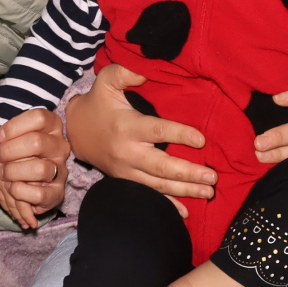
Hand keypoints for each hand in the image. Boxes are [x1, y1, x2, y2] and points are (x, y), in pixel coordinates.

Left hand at [0, 98, 69, 229]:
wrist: (9, 179)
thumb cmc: (6, 148)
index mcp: (50, 124)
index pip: (38, 117)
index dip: (13, 127)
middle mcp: (59, 145)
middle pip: (37, 142)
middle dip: (8, 151)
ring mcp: (60, 169)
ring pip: (40, 169)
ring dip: (13, 172)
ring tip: (3, 172)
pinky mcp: (56, 192)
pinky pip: (40, 193)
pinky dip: (20, 191)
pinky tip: (12, 187)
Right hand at [64, 64, 215, 214]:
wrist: (75, 132)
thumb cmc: (97, 103)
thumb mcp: (106, 81)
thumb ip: (124, 73)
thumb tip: (145, 75)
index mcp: (127, 126)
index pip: (157, 131)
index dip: (179, 135)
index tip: (201, 140)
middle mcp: (127, 152)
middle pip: (161, 166)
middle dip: (188, 173)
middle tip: (212, 177)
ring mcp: (126, 171)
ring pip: (157, 185)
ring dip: (184, 191)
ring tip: (208, 192)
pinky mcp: (125, 181)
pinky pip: (148, 196)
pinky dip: (167, 205)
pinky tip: (185, 213)